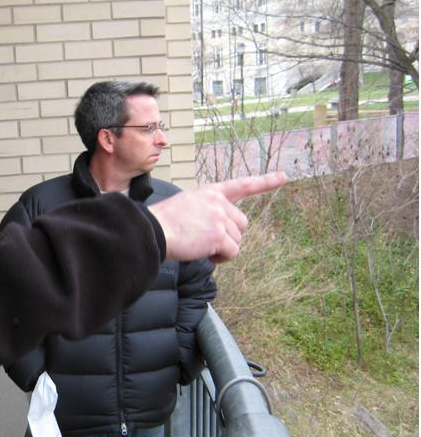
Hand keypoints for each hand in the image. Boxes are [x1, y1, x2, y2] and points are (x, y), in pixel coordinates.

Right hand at [149, 172, 285, 263]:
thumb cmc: (162, 224)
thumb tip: (219, 233)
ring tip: (200, 247)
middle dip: (228, 236)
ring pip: (237, 240)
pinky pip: (232, 252)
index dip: (265, 181)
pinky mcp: (219, 235)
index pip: (242, 185)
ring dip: (222, 249)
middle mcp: (218, 202)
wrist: (152, 231)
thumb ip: (206, 211)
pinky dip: (221, 258)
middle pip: (241, 224)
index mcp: (210, 192)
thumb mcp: (186, 206)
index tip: (283, 177)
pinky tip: (206, 255)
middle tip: (206, 241)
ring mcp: (220, 218)